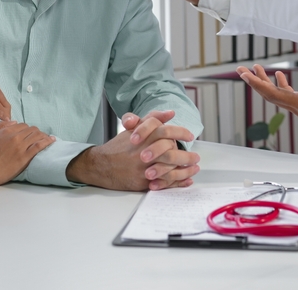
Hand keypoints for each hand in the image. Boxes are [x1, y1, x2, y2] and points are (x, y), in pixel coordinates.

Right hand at [0, 121, 53, 193]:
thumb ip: (0, 126)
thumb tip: (12, 121)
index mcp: (6, 130)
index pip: (22, 125)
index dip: (26, 129)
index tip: (29, 133)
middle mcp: (15, 137)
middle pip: (32, 130)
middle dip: (36, 132)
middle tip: (39, 136)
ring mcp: (20, 147)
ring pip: (37, 136)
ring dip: (43, 136)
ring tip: (48, 138)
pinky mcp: (24, 158)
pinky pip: (39, 146)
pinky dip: (47, 142)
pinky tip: (52, 140)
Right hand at [66, 111, 198, 190]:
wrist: (101, 165)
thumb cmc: (119, 146)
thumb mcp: (133, 127)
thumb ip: (152, 118)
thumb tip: (170, 113)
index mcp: (143, 137)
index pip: (166, 131)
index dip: (181, 133)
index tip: (190, 136)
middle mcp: (144, 152)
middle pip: (171, 153)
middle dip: (187, 156)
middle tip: (196, 157)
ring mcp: (143, 168)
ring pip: (170, 170)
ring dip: (185, 170)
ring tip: (194, 168)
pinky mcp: (142, 182)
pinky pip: (164, 183)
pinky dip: (178, 183)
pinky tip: (186, 180)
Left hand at [237, 40, 297, 142]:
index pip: (273, 94)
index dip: (257, 83)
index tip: (244, 74)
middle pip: (271, 95)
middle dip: (256, 82)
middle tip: (241, 70)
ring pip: (279, 96)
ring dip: (267, 83)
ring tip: (257, 70)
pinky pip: (289, 97)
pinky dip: (281, 86)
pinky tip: (281, 77)